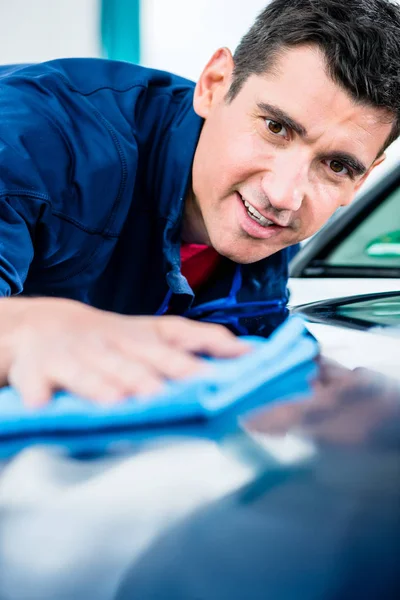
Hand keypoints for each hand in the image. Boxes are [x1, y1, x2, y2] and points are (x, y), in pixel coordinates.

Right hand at [2, 298, 249, 406]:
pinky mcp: (35, 369)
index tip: (234, 360)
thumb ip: (195, 343)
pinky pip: (35, 383)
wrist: (41, 325)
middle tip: (179, 391)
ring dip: (103, 384)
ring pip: (89, 371)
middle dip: (160, 374)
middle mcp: (110, 342)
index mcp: (139, 335)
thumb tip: (248, 353)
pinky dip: (38, 393)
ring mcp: (72, 354)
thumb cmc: (107, 337)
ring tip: (117, 400)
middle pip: (137, 359)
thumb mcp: (149, 334)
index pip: (177, 336)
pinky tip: (42, 405)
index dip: (206, 345)